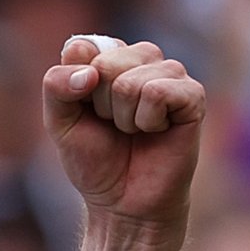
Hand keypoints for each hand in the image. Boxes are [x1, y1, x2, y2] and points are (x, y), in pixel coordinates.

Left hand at [42, 38, 204, 231]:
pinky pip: (158, 92)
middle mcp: (142, 58)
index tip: (87, 111)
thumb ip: (56, 86)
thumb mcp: (59, 121)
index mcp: (109, 56)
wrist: (124, 202)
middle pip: (105, 63)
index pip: (82, 48)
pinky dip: (147, 121)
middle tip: (114, 126)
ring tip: (135, 131)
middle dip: (100, 105)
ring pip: (130, 82)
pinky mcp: (193, 95)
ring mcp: (170, 73)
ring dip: (124, 118)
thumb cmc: (95, 159)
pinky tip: (156, 131)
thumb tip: (89, 71)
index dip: (76, 88)